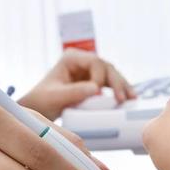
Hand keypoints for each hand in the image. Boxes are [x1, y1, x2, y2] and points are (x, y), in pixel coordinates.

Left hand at [18, 48, 136, 119]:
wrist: (37, 111)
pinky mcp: (93, 83)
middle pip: (106, 67)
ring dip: (122, 86)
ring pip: (111, 75)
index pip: (94, 62)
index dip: (100, 78)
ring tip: (132, 99)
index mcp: (71, 58)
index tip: (99, 96)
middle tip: (122, 98)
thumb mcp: (54, 98)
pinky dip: (119, 92)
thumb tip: (96, 89)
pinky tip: (128, 99)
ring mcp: (89, 72)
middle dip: (116, 82)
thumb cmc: (41, 101)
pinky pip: (110, 85)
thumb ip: (73, 93)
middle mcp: (82, 61)